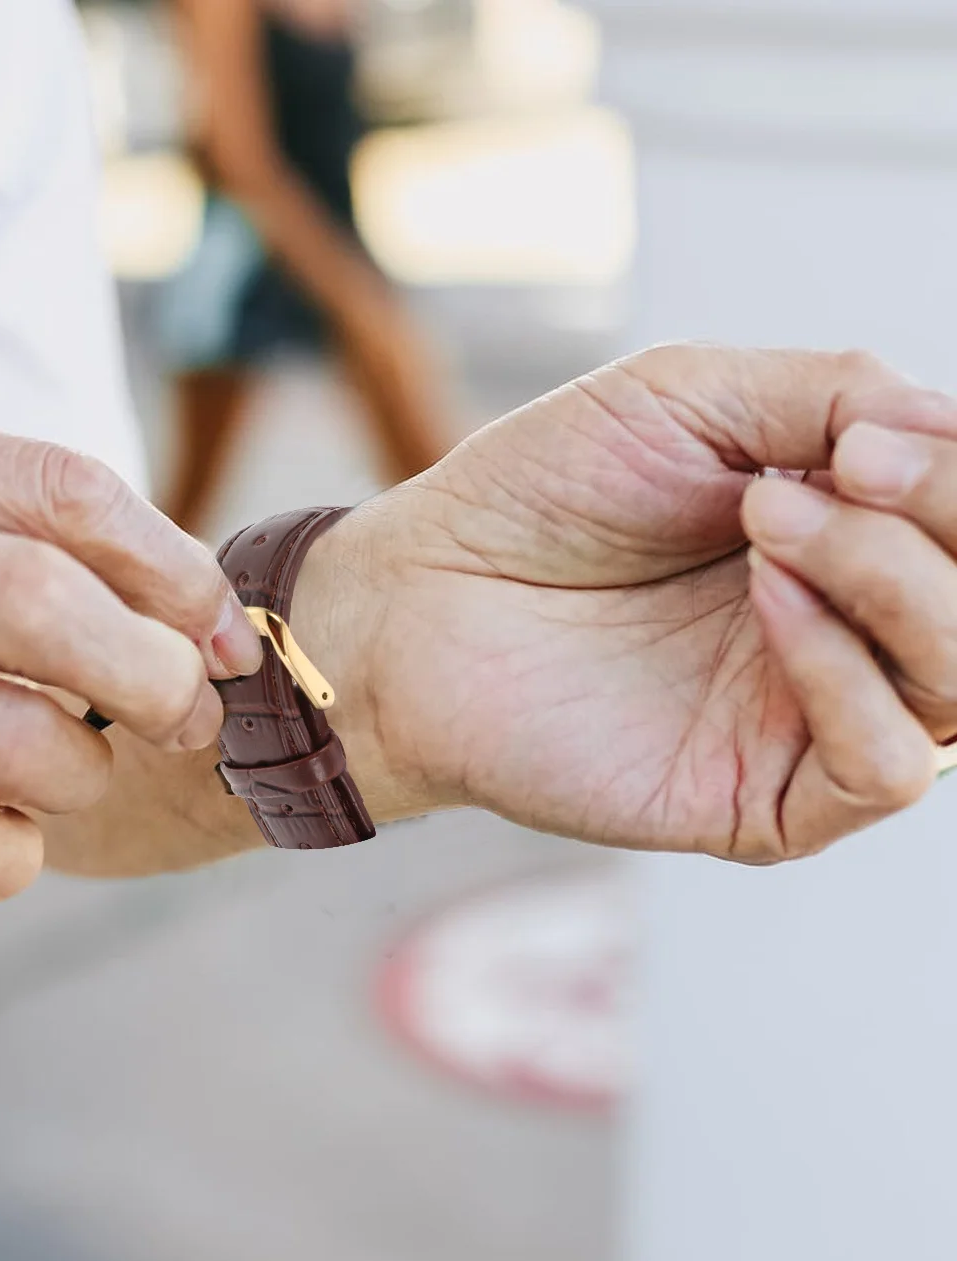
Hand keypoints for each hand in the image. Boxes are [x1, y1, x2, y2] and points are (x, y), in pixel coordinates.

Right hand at [0, 393, 261, 899]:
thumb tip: (166, 597)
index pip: (59, 492)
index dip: (172, 568)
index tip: (218, 629)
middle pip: (45, 609)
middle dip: (154, 675)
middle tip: (183, 713)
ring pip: (10, 744)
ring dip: (77, 775)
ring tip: (66, 772)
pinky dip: (9, 855)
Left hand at [302, 345, 956, 861]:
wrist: (417, 594)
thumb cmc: (535, 498)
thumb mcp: (688, 399)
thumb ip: (836, 396)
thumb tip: (948, 428)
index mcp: (848, 542)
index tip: (871, 437)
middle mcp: (848, 638)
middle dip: (944, 522)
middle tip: (841, 466)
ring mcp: (806, 725)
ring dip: (894, 583)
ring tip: (772, 517)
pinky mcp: (757, 804)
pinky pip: (878, 769)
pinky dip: (846, 675)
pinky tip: (768, 604)